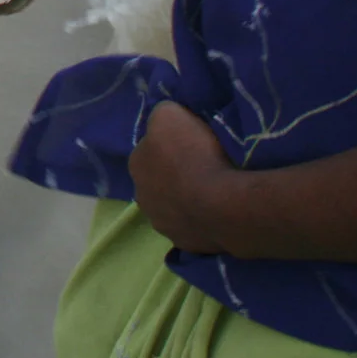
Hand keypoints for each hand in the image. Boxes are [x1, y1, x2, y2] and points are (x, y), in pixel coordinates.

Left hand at [130, 102, 236, 254]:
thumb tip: (163, 118)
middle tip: (204, 167)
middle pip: (160, 180)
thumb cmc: (193, 154)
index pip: (150, 150)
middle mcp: (142, 197)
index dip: (170, 145)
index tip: (192, 144)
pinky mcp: (185, 244)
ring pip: (174, 207)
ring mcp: (163, 224)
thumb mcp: (170, 114)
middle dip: (177, 175)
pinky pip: (193, 227)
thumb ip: (162, 114)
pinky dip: (203, 220)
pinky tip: (218, 212)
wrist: (220, 203)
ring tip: (214, 192)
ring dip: (189, 200)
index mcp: (136, 164)